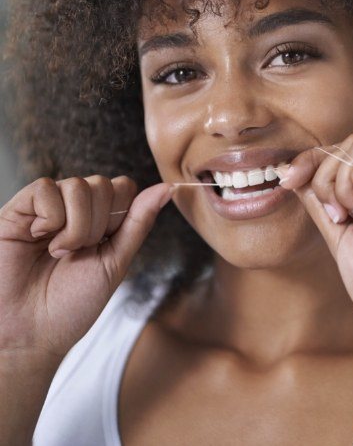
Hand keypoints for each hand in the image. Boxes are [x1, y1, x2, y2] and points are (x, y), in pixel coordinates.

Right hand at [0, 175, 172, 359]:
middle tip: (78, 253)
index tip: (104, 245)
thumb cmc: (73, 303)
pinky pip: (44, 188)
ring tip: (59, 252)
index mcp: (100, 218)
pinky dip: (49, 217)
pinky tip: (38, 238)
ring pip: (78, 185)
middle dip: (98, 225)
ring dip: (76, 226)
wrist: (31, 334)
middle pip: (103, 185)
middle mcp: (73, 208)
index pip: (123, 187)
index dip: (120, 214)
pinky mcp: (17, 210)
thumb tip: (168, 188)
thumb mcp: (116, 261)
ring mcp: (46, 207)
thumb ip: (140, 222)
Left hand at [276, 133, 352, 348]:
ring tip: (351, 217)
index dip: (311, 159)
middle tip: (333, 214)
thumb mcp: (338, 235)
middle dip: (324, 172)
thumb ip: (320, 201)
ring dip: (341, 180)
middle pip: (352, 143)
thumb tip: (294, 172)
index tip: (286, 179)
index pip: (344, 153)